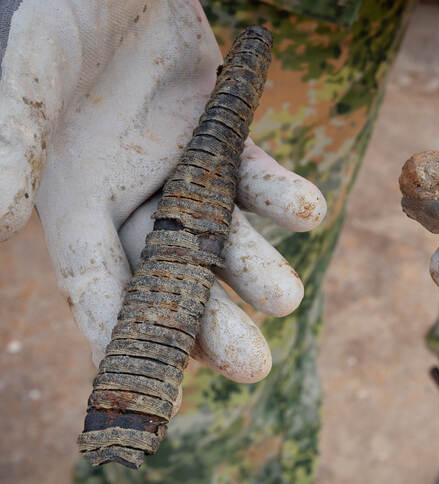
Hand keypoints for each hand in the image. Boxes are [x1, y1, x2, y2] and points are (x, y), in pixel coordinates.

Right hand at [0, 1, 325, 381]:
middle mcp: (133, 200)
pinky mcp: (225, 139)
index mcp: (76, 202)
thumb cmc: (66, 18)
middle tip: (252, 368)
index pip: (99, 283)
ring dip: (255, 269)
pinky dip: (281, 195)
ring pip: (223, 236)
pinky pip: (255, 176)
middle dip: (209, 323)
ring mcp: (184, 172)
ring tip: (286, 301)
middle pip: (172, 276)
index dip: (123, 334)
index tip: (159, 390)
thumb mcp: (32, 73)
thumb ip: (14, 138)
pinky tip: (309, 211)